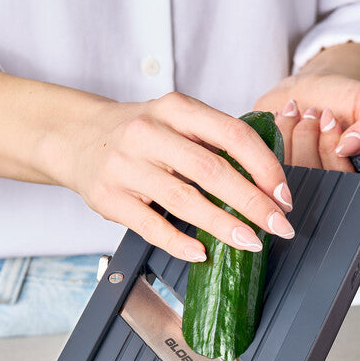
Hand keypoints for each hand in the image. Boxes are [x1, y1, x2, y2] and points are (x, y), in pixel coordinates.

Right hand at [59, 92, 294, 261]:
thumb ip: (213, 141)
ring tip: (249, 242)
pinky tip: (202, 252)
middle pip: (212, 170)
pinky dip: (179, 242)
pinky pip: (150, 225)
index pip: (233, 135)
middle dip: (253, 202)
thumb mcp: (174, 120)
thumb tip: (268, 182)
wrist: (76, 138)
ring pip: (184, 200)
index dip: (265, 167)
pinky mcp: (109, 198)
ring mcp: (126, 166)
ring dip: (223, 225)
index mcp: (175, 108)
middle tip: (278, 226)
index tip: (283, 196)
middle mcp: (149, 133)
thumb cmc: (139, 134)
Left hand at [255, 72, 359, 171]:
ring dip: (288, 130)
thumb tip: (349, 146)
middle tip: (315, 112)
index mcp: (350, 180)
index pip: (338, 180)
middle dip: (307, 134)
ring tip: (299, 111)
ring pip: (283, 168)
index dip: (330, 147)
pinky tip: (281, 117)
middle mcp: (320, 185)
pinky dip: (270, 132)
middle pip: (307, 174)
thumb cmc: (345, 99)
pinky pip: (261, 159)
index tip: (330, 119)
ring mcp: (290, 179)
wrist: (314, 86)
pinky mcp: (265, 167)